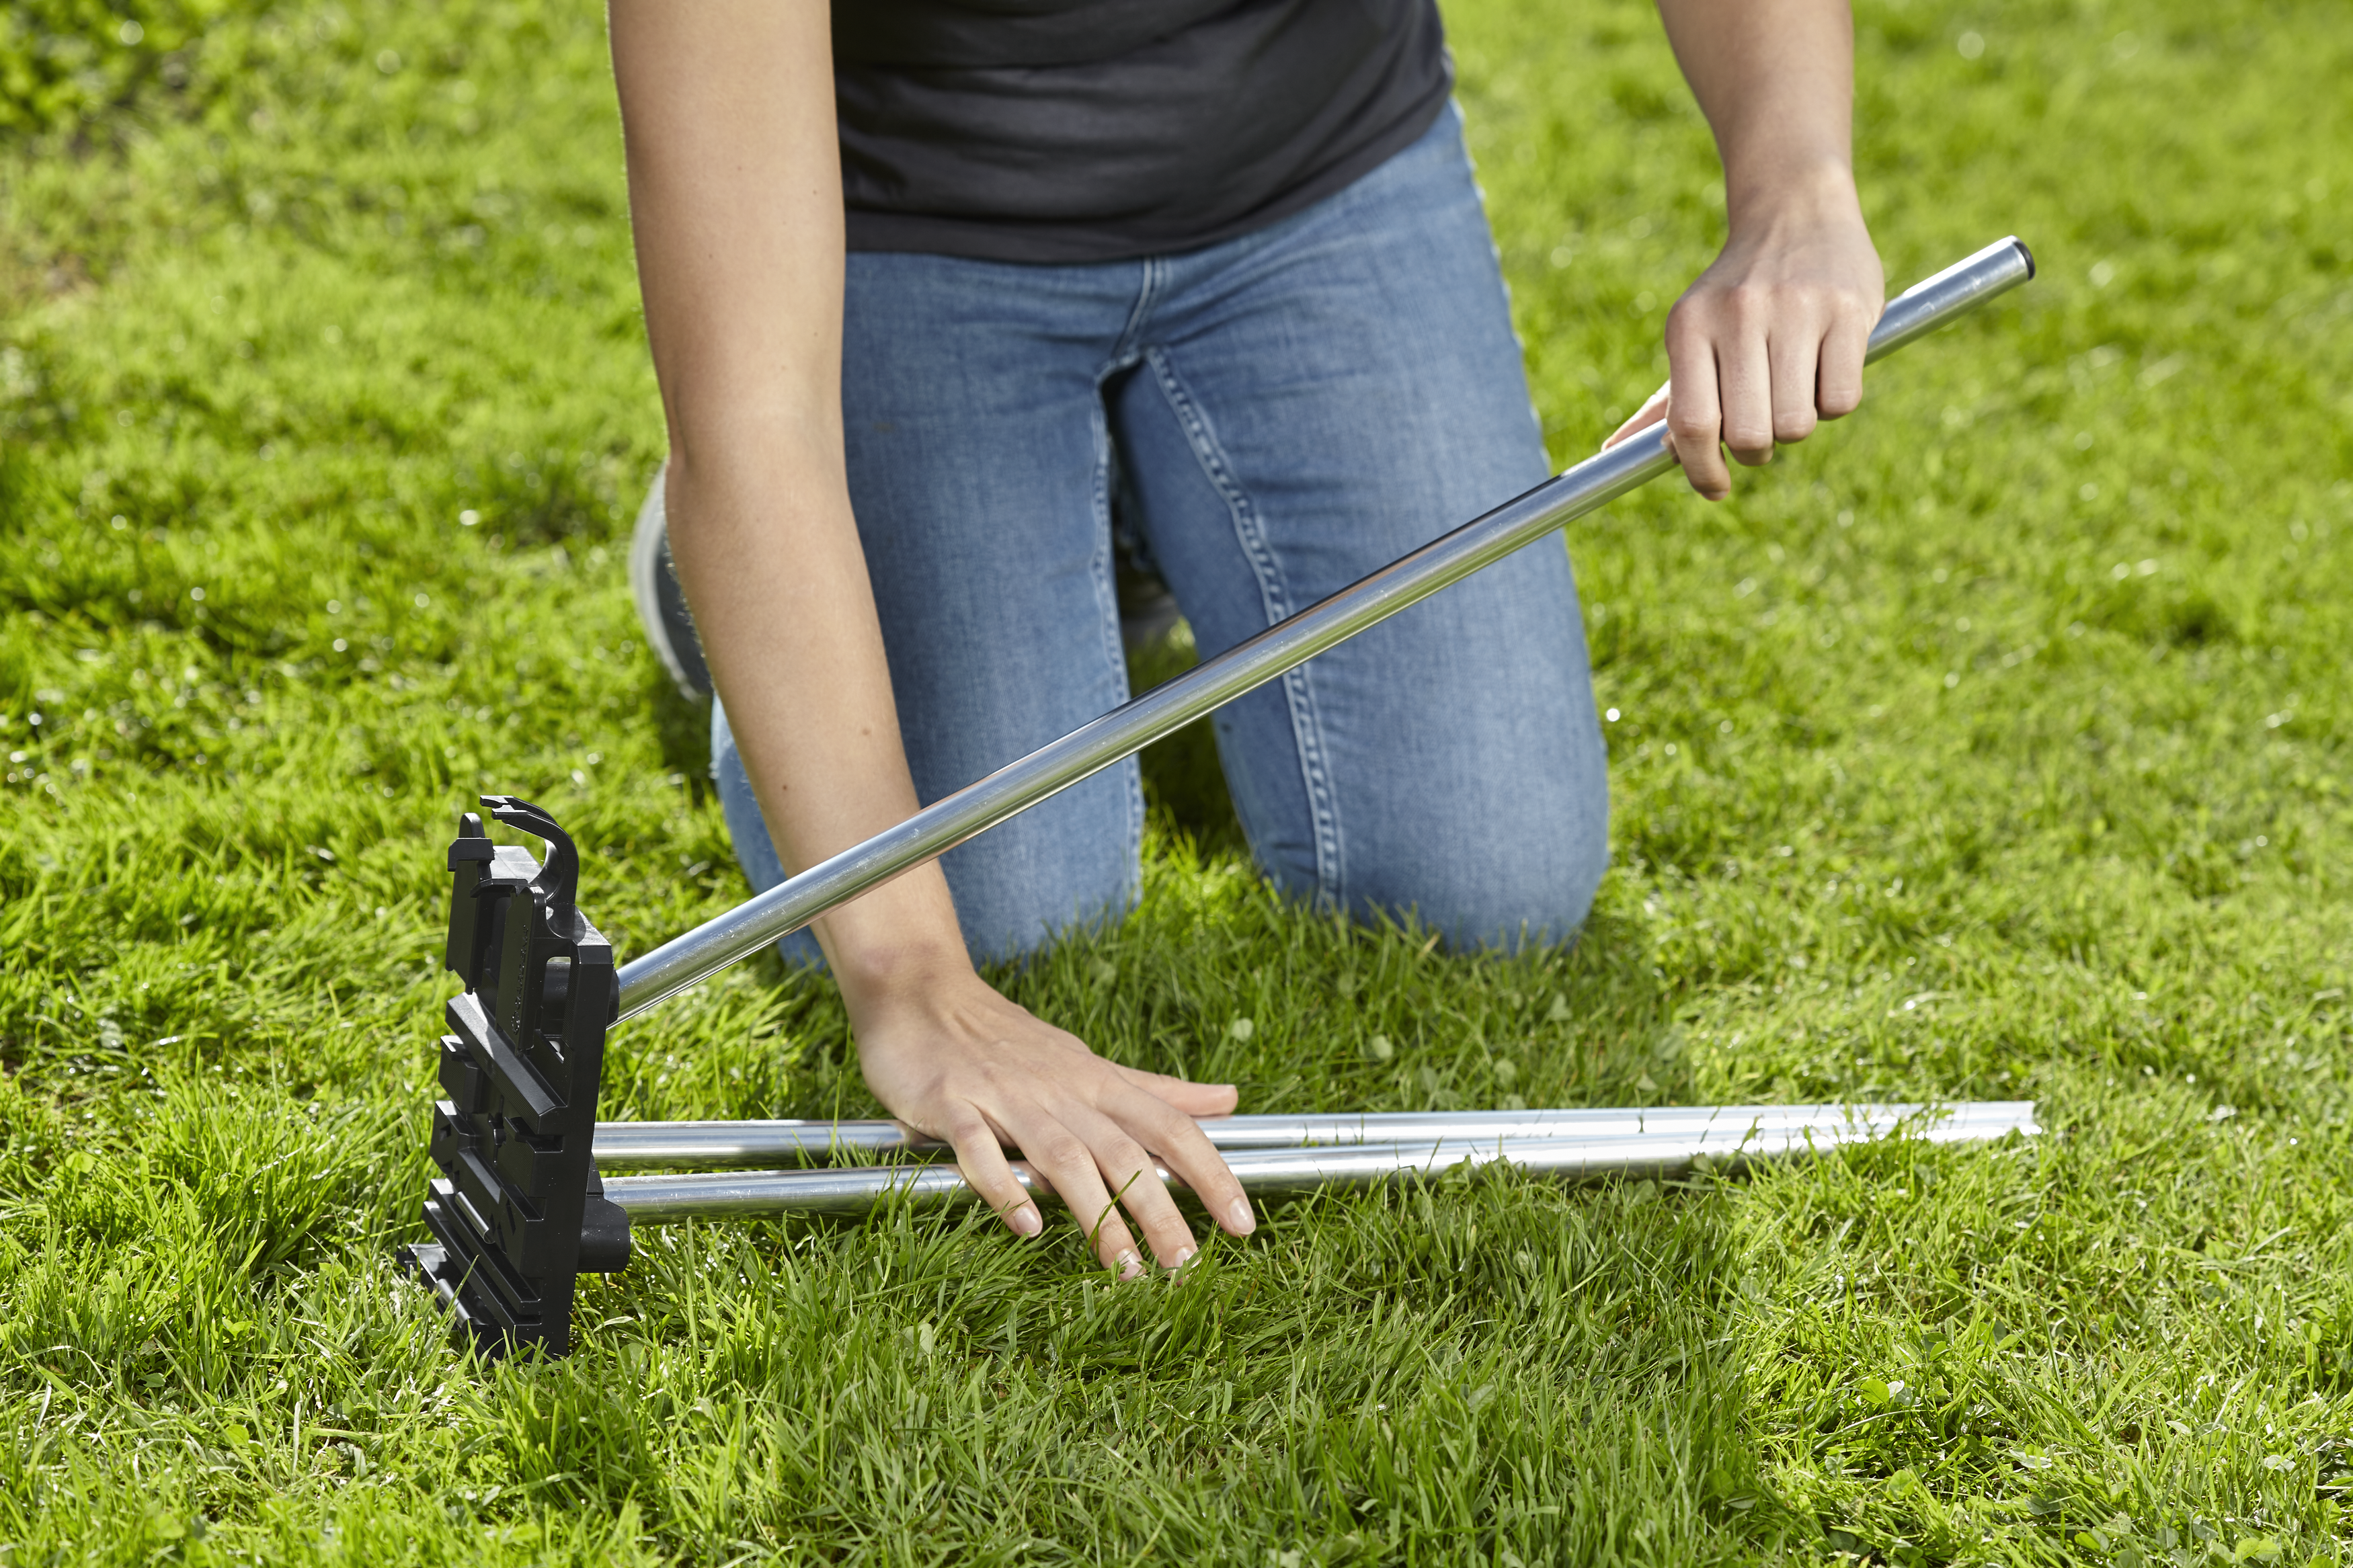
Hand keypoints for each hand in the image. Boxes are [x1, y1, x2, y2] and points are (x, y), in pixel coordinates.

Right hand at [848, 958, 1254, 1275]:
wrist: (921, 991)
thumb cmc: (1008, 1039)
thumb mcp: (1089, 1062)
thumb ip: (1155, 1090)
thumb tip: (1229, 1100)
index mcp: (1096, 1081)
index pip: (1169, 1126)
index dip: (1211, 1171)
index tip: (1244, 1223)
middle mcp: (1060, 1090)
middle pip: (1122, 1150)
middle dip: (1159, 1208)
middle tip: (1185, 1263)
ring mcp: (1005, 1096)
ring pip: (1063, 1156)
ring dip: (1095, 1212)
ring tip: (1124, 1267)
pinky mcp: (951, 1103)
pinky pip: (979, 1148)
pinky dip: (1004, 1186)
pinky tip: (1026, 1225)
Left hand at [1605, 178, 1882, 499]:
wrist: (1796, 212)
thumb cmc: (1737, 294)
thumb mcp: (1692, 335)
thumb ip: (1663, 401)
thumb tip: (1615, 454)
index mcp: (1689, 327)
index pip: (1690, 424)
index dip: (1700, 471)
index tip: (1714, 488)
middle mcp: (1738, 315)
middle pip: (1747, 435)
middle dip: (1755, 450)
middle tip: (1760, 431)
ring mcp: (1796, 310)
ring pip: (1796, 424)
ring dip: (1795, 425)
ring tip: (1792, 390)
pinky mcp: (1847, 311)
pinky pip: (1841, 401)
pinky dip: (1834, 401)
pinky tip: (1824, 370)